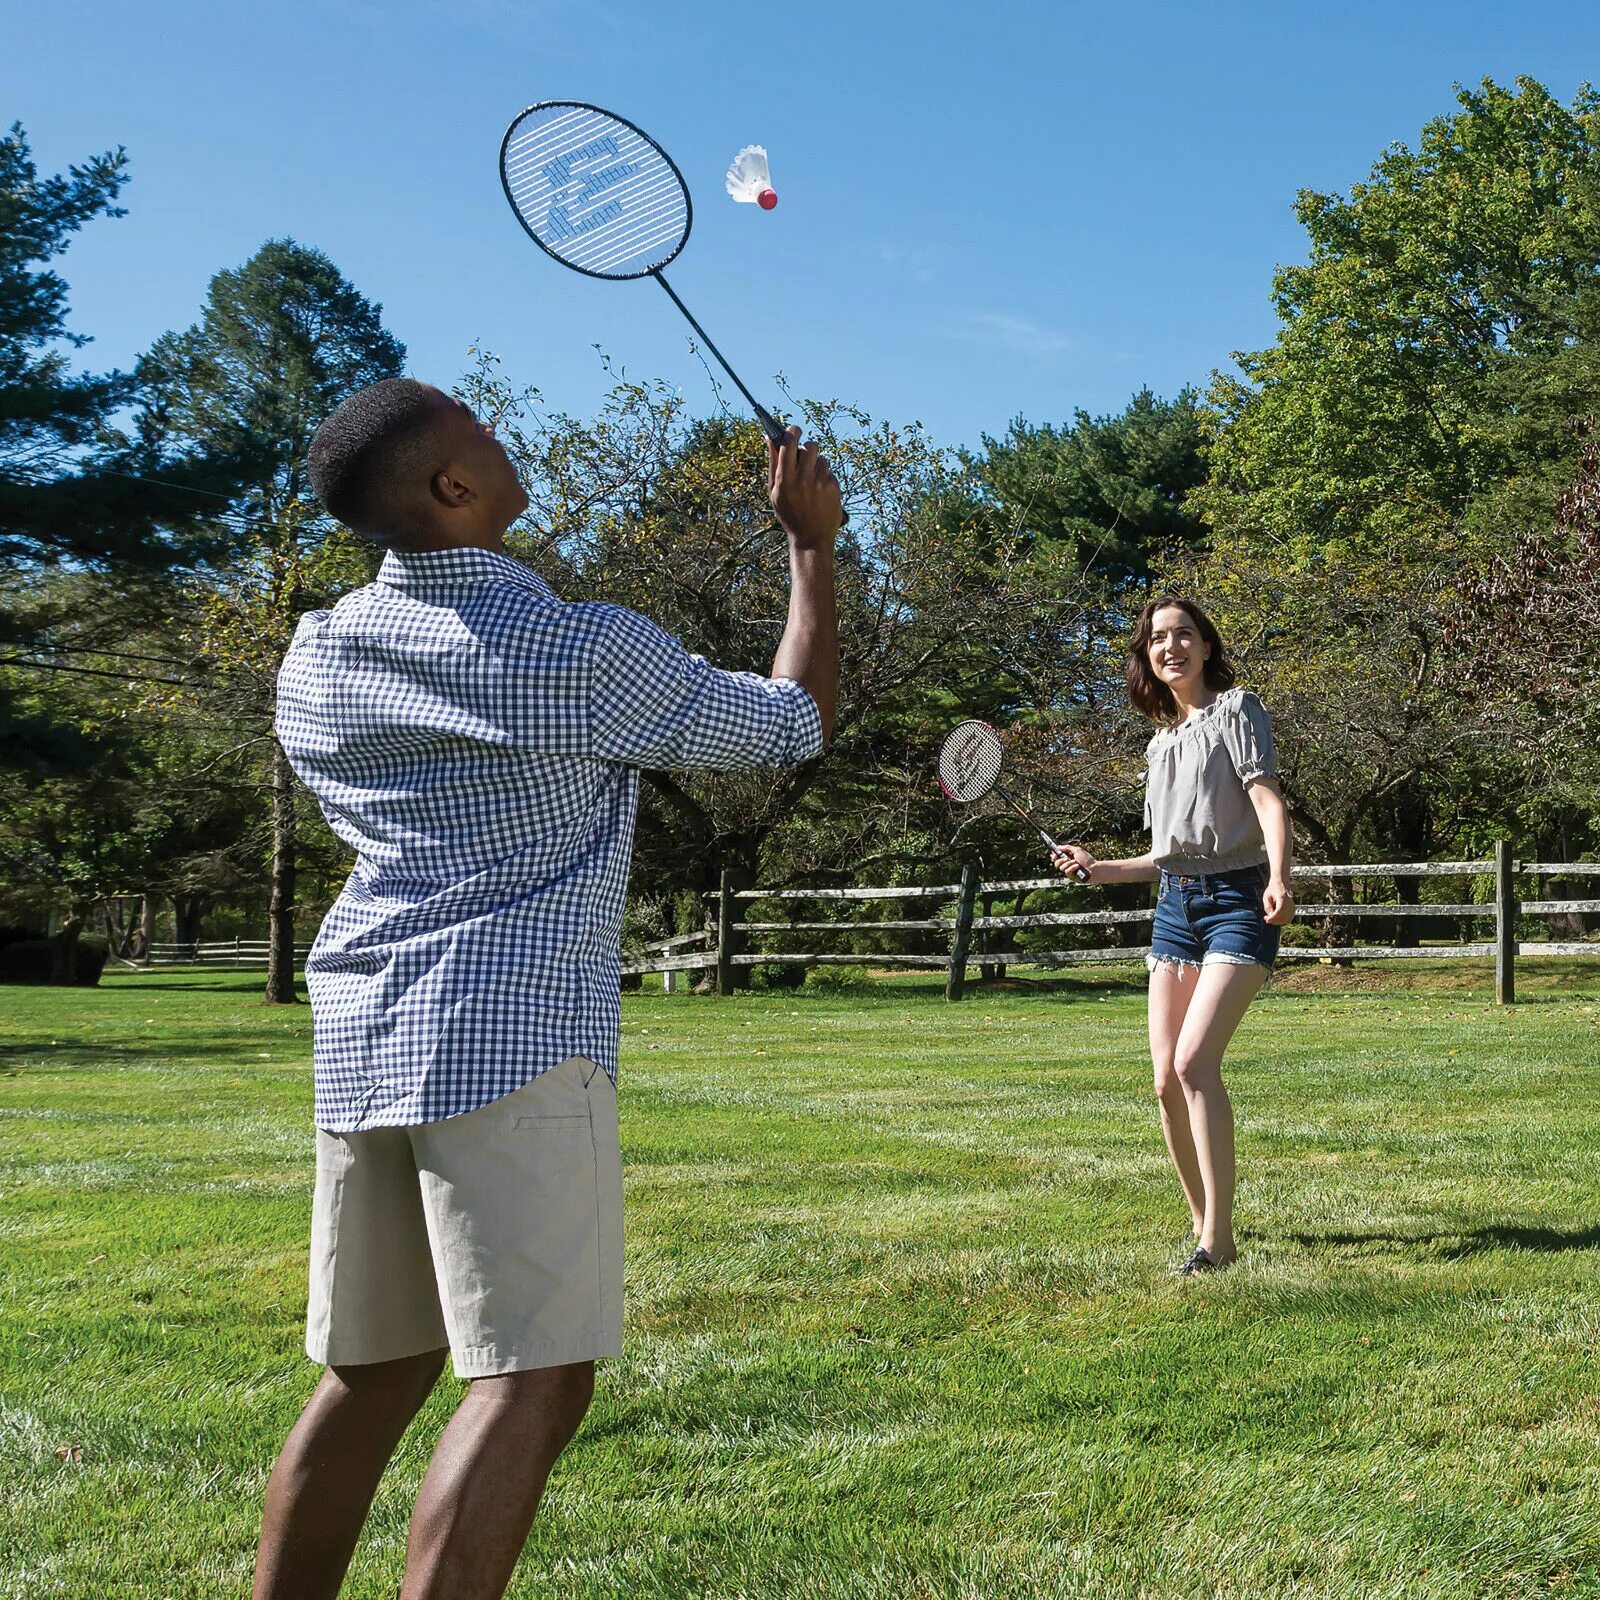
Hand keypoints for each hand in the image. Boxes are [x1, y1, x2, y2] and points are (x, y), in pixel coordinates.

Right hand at [769, 426, 842, 550]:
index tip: (795, 429)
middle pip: (811, 447)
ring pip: (822, 459)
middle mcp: (803, 479)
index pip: (789, 444)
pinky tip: (820, 493)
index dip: (793, 432)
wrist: (811, 537)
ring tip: (812, 483)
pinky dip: (825, 479)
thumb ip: (773, 464)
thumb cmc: (789, 513)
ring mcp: (820, 483)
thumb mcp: (774, 492)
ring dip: (817, 466)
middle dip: (809, 448)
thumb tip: (769, 438)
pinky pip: (830, 473)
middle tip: (806, 457)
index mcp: (784, 479)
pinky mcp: (833, 487)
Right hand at [1051, 844, 1098, 883]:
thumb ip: (1067, 848)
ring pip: (1061, 867)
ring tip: (1076, 863)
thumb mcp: (1077, 850)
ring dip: (1069, 864)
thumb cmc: (1087, 859)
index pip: (1058, 856)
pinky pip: (1067, 871)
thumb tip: (1058, 847)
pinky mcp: (1071, 876)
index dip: (1054, 856)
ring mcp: (1069, 870)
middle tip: (1065, 859)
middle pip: (1057, 862)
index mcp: (1069, 857)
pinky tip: (1077, 867)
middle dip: (1060, 860)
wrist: (1094, 869)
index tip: (1053, 856)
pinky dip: (1072, 868)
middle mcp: (1068, 864)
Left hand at [1263, 879, 1293, 924]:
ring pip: (1287, 919)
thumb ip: (1267, 906)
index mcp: (1282, 897)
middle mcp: (1289, 903)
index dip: (1273, 917)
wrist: (1281, 884)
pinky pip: (1289, 919)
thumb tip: (1270, 915)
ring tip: (1270, 918)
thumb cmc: (1273, 890)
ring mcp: (1292, 906)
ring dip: (1278, 922)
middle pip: (1283, 916)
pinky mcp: (1293, 909)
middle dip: (1274, 920)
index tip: (1267, 920)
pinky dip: (1282, 921)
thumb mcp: (1266, 896)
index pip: (1279, 910)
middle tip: (1266, 918)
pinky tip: (1276, 918)